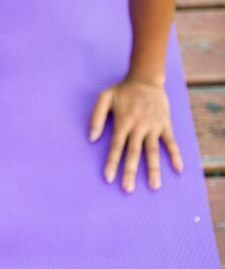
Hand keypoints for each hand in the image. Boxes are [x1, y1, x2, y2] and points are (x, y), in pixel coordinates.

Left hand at [88, 77, 183, 192]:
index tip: (108, 178)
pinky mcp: (165, 124)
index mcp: (123, 122)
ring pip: (153, 151)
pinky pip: (171, 142)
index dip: (112, 162)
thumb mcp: (104, 97)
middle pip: (133, 152)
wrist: (146, 78)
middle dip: (129, 171)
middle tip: (127, 189)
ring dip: (153, 169)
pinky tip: (177, 168)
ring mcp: (153, 126)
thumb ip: (96, 117)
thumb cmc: (123, 90)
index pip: (116, 146)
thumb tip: (91, 138)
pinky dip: (175, 155)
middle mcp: (138, 126)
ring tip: (154, 186)